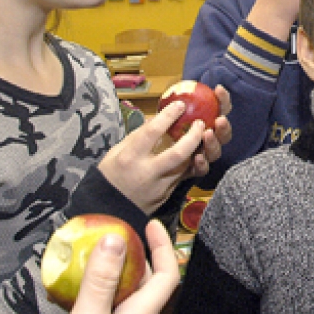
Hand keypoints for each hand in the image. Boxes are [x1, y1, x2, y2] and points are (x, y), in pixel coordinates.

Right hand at [46, 220, 178, 313]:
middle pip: (148, 280)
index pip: (168, 275)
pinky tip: (79, 281)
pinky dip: (100, 286)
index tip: (151, 223)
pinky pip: (108, 303)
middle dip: (138, 253)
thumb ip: (101, 280)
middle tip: (118, 233)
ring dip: (117, 268)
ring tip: (97, 250)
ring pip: (127, 291)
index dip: (164, 247)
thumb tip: (115, 237)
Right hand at [99, 86, 231, 212]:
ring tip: (205, 136)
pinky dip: (193, 164)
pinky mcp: (167, 195)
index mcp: (130, 157)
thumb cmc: (110, 176)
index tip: (180, 104)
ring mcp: (160, 186)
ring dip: (200, 151)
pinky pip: (184, 177)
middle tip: (200, 123)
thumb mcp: (116, 152)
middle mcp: (147, 172)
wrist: (108, 209)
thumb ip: (137, 136)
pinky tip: (199, 153)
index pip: (151, 132)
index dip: (168, 116)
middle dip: (193, 137)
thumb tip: (155, 119)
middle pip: (178, 153)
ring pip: (187, 167)